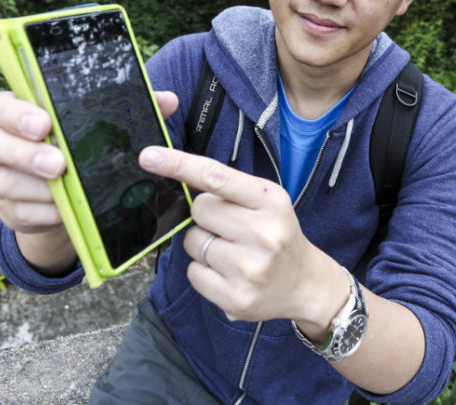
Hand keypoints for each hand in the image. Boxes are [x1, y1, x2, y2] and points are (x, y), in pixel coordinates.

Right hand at [0, 90, 178, 271]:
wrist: (70, 197)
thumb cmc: (83, 149)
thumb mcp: (103, 128)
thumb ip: (131, 110)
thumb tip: (167, 100)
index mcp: (18, 114)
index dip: (14, 113)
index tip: (44, 122)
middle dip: (21, 152)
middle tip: (58, 164)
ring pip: (3, 181)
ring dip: (37, 188)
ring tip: (67, 189)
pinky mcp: (7, 211)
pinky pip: (18, 212)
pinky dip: (44, 212)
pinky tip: (65, 211)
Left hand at [139, 146, 344, 327]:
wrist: (306, 285)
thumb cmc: (278, 235)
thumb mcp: (266, 203)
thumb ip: (227, 188)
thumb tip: (179, 177)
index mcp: (271, 201)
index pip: (216, 176)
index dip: (178, 165)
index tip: (149, 156)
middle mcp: (263, 234)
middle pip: (199, 209)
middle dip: (206, 216)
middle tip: (231, 229)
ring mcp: (250, 269)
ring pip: (192, 242)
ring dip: (202, 244)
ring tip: (232, 253)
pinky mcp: (236, 299)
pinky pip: (193, 273)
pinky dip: (203, 272)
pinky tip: (227, 274)